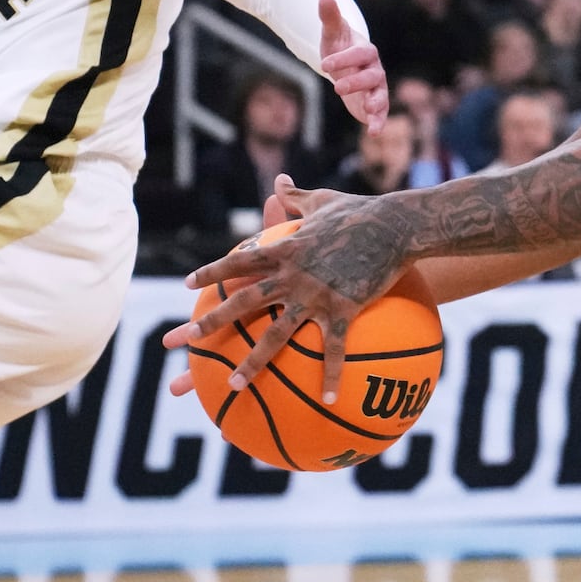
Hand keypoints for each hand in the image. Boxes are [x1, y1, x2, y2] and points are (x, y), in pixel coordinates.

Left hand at [162, 177, 407, 403]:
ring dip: (252, 361)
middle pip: (242, 302)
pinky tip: (325, 401)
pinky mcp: (342, 309)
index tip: (186, 283)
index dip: (211, 272)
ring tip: (232, 385)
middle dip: (211, 322)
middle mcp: (292, 274)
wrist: (395, 225)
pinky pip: (332, 349)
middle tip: (185, 340)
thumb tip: (279, 180)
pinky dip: (329, 376)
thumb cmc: (361, 210)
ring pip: (275, 334)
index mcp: (284, 249)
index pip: (238, 261)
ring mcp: (315, 294)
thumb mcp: (322, 200)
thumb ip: (295, 197)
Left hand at [318, 0, 387, 133]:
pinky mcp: (373, 103)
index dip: (344, 58)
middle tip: (337, 87)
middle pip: (371, 75)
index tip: (323, 64)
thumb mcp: (332, 33)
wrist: (344, 62)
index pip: (359, 53)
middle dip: (355, 81)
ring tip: (369, 111)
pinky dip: (378, 122)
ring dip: (377, 104)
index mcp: (365, 50)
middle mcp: (375, 69)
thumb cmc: (338, 45)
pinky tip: (373, 132)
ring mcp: (376, 87)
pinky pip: (380, 112)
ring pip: (380, 94)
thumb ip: (330, 17)